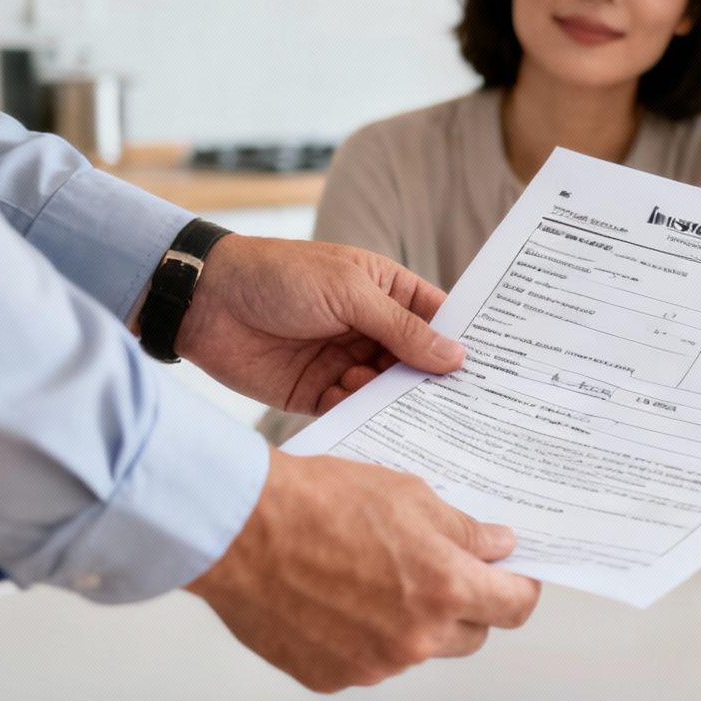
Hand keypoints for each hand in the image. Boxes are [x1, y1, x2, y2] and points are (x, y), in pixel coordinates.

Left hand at [164, 235, 464, 415]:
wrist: (204, 301)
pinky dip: (365, 419)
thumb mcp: (349, 293)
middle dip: (436, 382)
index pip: (437, 319)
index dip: (464, 341)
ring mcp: (345, 363)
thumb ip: (401, 328)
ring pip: (388, 392)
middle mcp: (371, 330)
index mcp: (386, 292)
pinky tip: (375, 425)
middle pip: (418, 363)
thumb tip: (455, 355)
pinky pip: (353, 412)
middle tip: (466, 407)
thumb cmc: (279, 276)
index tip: (496, 369)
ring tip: (414, 414)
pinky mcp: (317, 394)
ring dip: (399, 402)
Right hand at [186, 450, 540, 691]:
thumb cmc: (319, 504)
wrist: (242, 530)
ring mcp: (373, 664)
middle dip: (466, 603)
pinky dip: (367, 636)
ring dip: (414, 621)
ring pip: (419, 649)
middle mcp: (415, 638)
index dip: (519, 588)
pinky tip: (341, 597)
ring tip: (375, 574)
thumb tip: (497, 547)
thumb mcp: (410, 496)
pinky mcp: (332, 677)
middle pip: (471, 634)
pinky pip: (370, 661)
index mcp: (445, 589)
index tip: (513, 575)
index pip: (514, 606)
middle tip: (441, 567)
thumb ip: (463, 531)